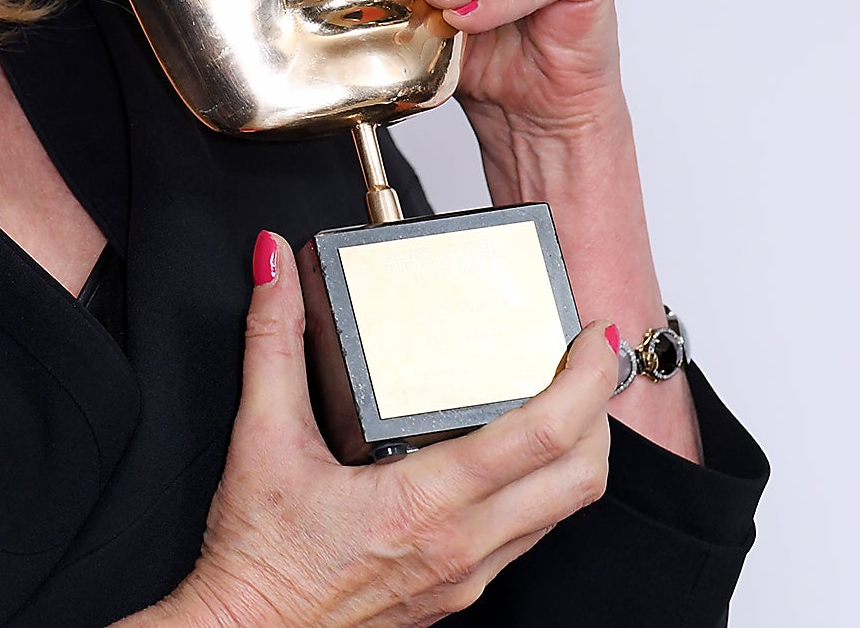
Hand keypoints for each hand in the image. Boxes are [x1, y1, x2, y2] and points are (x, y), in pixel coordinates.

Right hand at [155, 234, 615, 627]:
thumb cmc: (259, 557)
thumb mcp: (260, 436)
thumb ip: (272, 340)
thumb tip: (274, 267)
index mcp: (424, 504)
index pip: (540, 438)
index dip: (583, 381)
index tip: (592, 338)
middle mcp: (461, 546)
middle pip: (580, 479)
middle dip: (601, 410)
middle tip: (591, 359)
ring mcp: (467, 576)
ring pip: (562, 513)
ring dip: (580, 452)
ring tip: (565, 397)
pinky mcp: (458, 592)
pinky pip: (528, 537)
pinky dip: (543, 488)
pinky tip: (512, 458)